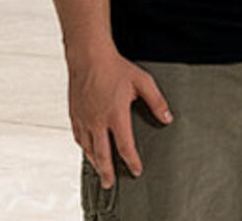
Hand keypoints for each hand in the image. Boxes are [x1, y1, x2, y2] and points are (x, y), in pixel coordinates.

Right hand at [67, 48, 171, 189]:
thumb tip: (167, 118)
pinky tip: (88, 150)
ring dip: (95, 163)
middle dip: (108, 172)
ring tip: (101, 172)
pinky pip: (79, 137)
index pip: (124, 146)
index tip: (136, 170)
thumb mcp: (143, 82)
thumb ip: (156, 102)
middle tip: (111, 184)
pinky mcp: (75, 114)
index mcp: (115, 115)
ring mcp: (84, 119)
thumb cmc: (116, 68)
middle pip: (102, 155)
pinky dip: (85, 148)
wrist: (89, 57)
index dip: (131, 161)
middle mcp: (97, 121)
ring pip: (88, 148)